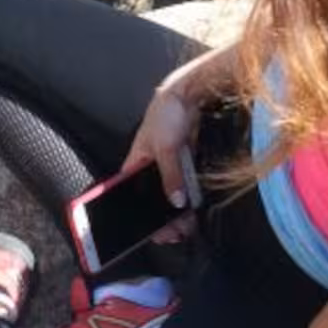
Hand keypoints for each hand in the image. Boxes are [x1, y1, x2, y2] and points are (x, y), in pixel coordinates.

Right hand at [121, 77, 200, 243]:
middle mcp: (150, 167)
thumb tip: (176, 201)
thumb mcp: (165, 148)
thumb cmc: (165, 114)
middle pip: (154, 198)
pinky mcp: (184, 160)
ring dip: (179, 210)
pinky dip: (189, 196)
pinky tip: (195, 208)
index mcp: (135, 163)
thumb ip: (170, 176)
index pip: (132, 195)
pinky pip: (185, 183)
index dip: (139, 215)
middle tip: (176, 233)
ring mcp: (168, 165)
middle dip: (163, 218)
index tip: (153, 232)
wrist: (187, 94)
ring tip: (188, 226)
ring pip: (171, 193)